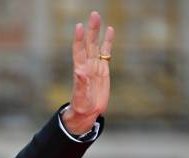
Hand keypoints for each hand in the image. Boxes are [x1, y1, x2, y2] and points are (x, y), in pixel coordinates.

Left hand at [62, 10, 114, 133]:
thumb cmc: (81, 106)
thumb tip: (80, 72)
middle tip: (93, 14)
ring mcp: (94, 65)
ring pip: (96, 45)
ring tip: (97, 16)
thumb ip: (80, 85)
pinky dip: (107, 41)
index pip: (79, 51)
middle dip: (91, 29)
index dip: (79, 39)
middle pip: (89, 43)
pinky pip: (105, 52)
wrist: (87, 112)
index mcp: (81, 70)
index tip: (79, 26)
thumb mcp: (80, 97)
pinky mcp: (102, 69)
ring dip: (97, 31)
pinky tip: (110, 30)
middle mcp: (87, 65)